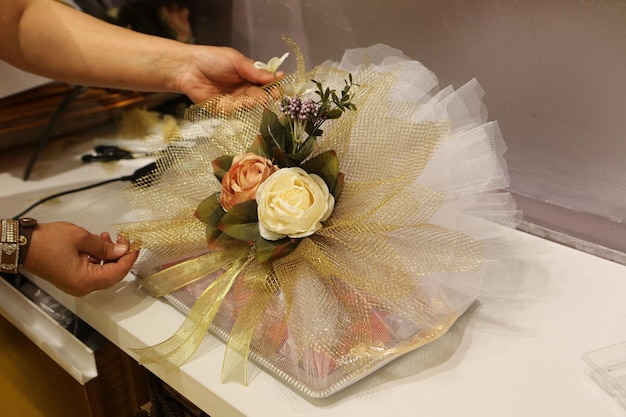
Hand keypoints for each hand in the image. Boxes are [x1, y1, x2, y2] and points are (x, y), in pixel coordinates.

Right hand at [23, 222, 138, 295]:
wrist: (22, 245)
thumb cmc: (48, 242)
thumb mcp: (82, 238)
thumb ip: (105, 246)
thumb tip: (123, 249)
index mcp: (86, 281)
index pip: (118, 272)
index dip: (129, 258)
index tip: (136, 244)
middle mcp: (83, 287)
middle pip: (112, 274)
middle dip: (120, 256)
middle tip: (124, 239)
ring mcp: (77, 285)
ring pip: (103, 272)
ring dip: (109, 255)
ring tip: (107, 237)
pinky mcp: (72, 279)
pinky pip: (92, 271)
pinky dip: (98, 258)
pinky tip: (97, 243)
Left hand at [177, 45, 280, 102]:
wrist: (187, 69)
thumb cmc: (212, 60)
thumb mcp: (236, 61)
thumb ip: (255, 71)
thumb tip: (277, 76)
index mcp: (248, 75)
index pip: (265, 83)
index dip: (273, 87)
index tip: (280, 89)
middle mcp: (243, 89)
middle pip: (260, 96)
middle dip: (264, 97)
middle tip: (269, 97)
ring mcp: (234, 100)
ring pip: (249, 105)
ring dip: (251, 102)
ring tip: (250, 98)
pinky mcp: (224, 110)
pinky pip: (235, 111)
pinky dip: (237, 107)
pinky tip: (237, 102)